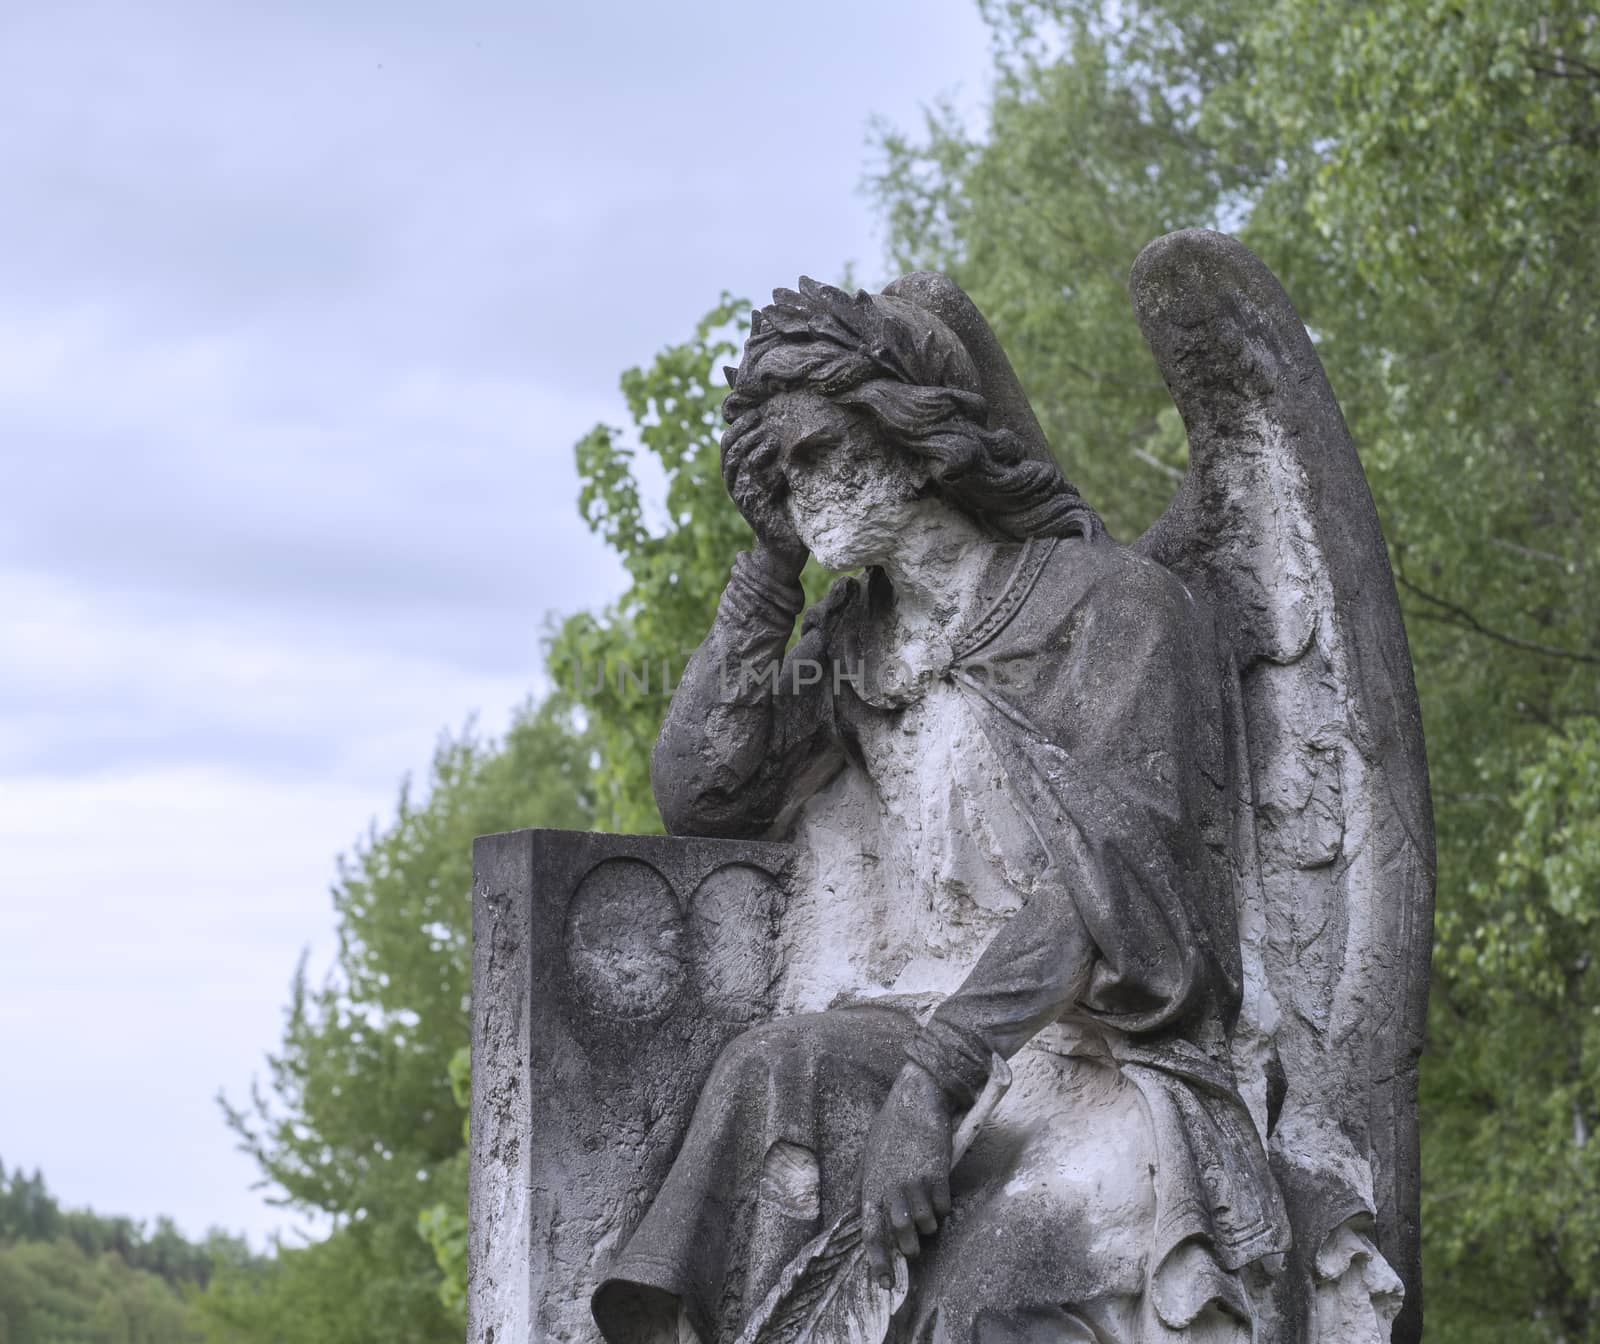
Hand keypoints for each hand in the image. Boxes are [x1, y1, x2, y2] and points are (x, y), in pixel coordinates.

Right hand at [722, 420, 808, 577]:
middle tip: (758, 415)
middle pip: (727, 447)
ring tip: (767, 432)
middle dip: (741, 428)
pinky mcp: (751, 505)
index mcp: (739, 473)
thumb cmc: (789, 507)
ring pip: (734, 461)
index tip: (756, 410)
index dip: (738, 424)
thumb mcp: (783, 474)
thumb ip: (778, 455)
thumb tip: (788, 426)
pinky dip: (760, 462)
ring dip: (749, 442)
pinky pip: (749, 478)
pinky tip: (774, 450)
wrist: (787, 544)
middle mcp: (735, 482)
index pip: (729, 442)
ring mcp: (740, 494)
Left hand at [859, 1063, 953, 1288]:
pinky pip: (943, 1206)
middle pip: (901, 1235)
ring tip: (927, 1215)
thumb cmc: (890, 1127)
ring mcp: (916, 1181)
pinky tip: (939, 1193)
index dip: (878, 1261)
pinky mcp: (938, 1173)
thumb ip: (862, 1187)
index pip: (871, 1233)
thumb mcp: (867, 1156)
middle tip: (913, 1247)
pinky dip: (943, 1206)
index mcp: (871, 1185)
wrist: (916, 1099)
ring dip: (928, 1225)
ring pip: (925, 1224)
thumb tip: (856, 1214)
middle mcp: (891, 1187)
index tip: (884, 1283)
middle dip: (909, 1248)